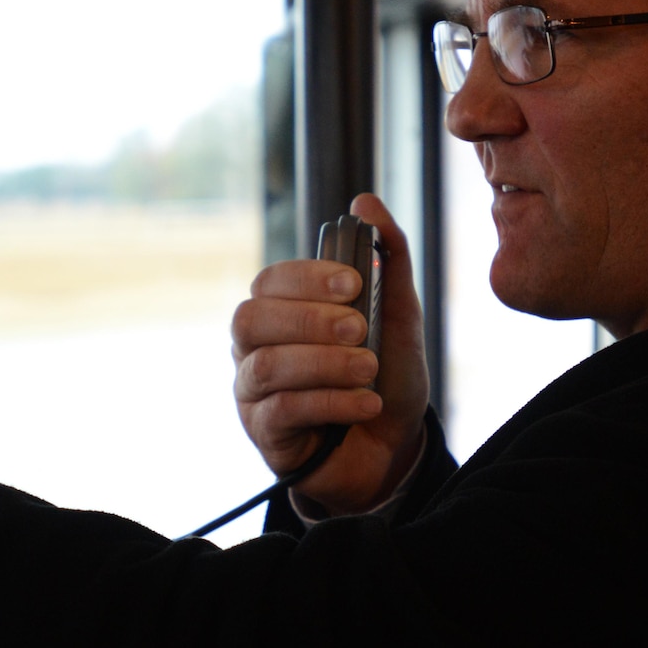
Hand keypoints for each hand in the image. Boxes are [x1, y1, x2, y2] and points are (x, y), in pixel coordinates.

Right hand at [231, 193, 428, 515]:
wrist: (394, 447)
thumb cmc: (386, 376)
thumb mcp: (398, 314)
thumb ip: (388, 257)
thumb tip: (366, 200)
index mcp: (281, 312)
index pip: (270, 281)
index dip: (306, 278)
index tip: (354, 283)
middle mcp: (255, 348)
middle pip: (249, 319)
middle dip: (308, 319)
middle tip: (361, 330)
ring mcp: (254, 394)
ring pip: (265, 366)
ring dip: (324, 364)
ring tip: (370, 369)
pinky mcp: (266, 436)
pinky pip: (282, 412)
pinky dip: (330, 403)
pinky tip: (367, 404)